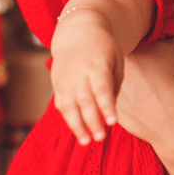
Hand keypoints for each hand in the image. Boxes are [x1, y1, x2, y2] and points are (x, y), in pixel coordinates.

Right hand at [49, 10, 122, 144]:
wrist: (78, 32)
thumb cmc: (103, 49)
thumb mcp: (116, 60)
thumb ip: (114, 85)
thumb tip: (110, 111)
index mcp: (97, 64)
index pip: (102, 87)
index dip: (106, 105)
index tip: (112, 122)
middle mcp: (79, 72)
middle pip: (84, 100)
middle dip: (92, 121)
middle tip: (101, 138)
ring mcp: (65, 79)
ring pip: (69, 105)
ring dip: (77, 125)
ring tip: (86, 142)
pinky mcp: (58, 84)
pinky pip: (61, 105)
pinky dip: (68, 119)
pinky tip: (78, 131)